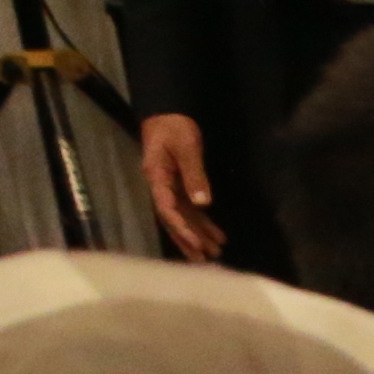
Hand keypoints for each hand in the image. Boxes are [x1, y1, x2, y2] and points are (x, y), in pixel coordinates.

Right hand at [140, 114, 223, 260]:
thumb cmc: (174, 126)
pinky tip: (217, 236)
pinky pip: (190, 209)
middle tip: (205, 262)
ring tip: (215, 254)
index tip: (197, 242)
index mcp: (157, 178)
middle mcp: (160, 187)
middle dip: (189, 240)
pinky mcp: (179, 186)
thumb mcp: (187, 147)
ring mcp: (169, 188)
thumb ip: (194, 175)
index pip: (167, 209)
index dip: (181, 228)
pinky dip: (203, 223)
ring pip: (183, 217)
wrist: (168, 111)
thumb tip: (203, 204)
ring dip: (199, 235)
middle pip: (173, 220)